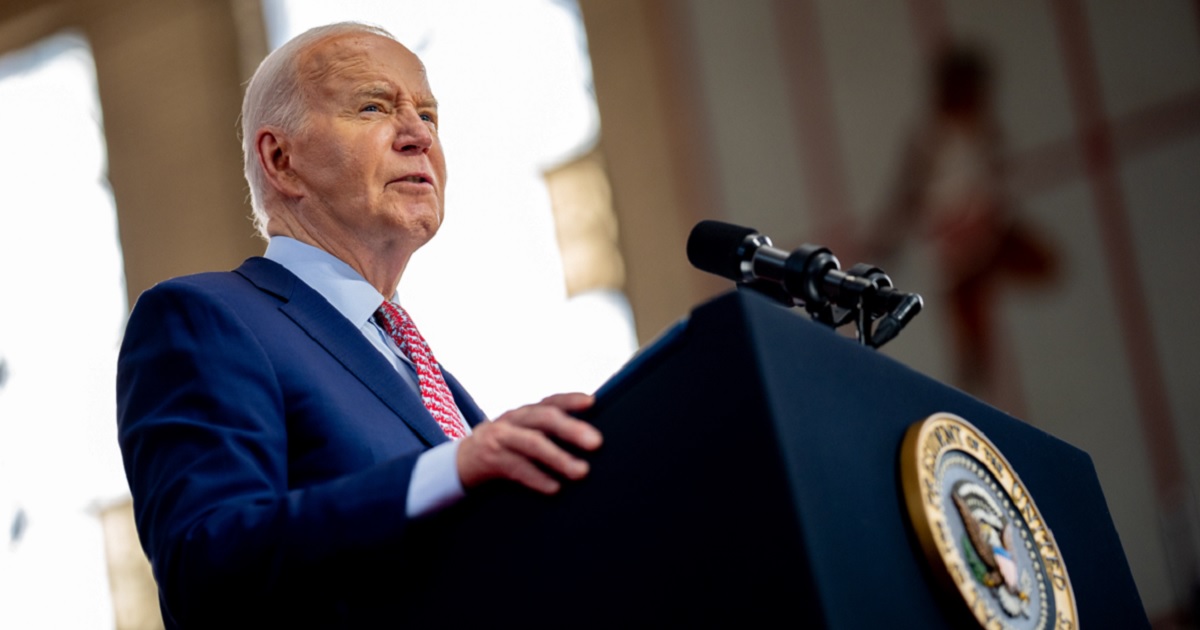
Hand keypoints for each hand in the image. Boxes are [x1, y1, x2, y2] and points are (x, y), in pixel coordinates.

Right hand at [456, 393, 601, 493]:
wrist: (460, 463)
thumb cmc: (503, 449)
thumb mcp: (520, 433)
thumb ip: (545, 432)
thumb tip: (587, 440)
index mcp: (523, 413)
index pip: (550, 401)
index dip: (570, 400)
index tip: (592, 402)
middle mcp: (513, 420)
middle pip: (543, 419)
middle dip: (571, 429)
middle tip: (596, 442)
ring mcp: (500, 438)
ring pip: (532, 443)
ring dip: (558, 457)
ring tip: (582, 471)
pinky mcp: (491, 460)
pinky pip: (517, 468)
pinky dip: (537, 478)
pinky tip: (555, 488)